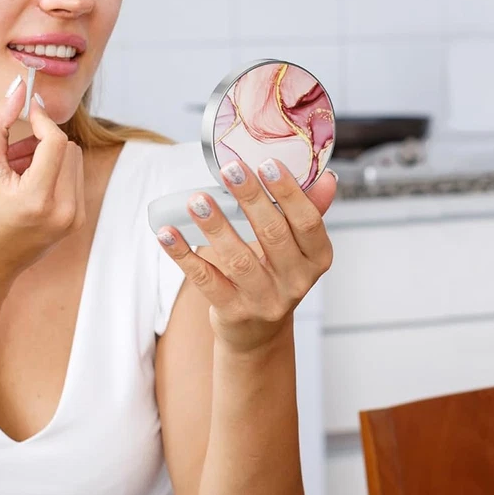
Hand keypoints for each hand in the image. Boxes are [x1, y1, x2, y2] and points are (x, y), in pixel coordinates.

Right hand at [0, 78, 84, 284]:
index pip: (56, 141)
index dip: (41, 120)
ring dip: (47, 157)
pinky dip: (53, 173)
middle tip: (10, 155)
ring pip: (73, 160)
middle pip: (67, 147)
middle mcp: (64, 211)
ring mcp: (74, 218)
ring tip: (16, 173)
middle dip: (40, 142)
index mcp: (39, 200)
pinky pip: (74, 177)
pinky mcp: (76, 220)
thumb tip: (16, 89)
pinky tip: (28, 187)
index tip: (25, 109)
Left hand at [156, 157, 336, 353]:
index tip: (267, 163)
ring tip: (196, 200)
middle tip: (230, 170)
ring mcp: (264, 300)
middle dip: (250, 199)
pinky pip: (205, 279)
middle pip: (272, 235)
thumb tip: (326, 178)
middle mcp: (295, 282)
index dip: (289, 192)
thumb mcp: (298, 248)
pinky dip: (183, 255)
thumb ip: (308, 211)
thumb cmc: (276, 275)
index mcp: (317, 259)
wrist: (258, 332)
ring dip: (215, 226)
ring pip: (238, 259)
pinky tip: (167, 233)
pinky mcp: (233, 311)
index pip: (308, 222)